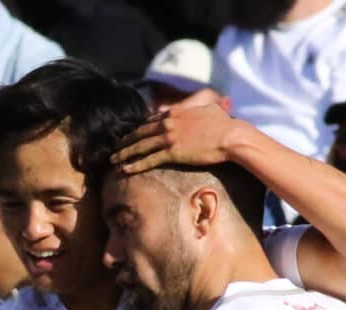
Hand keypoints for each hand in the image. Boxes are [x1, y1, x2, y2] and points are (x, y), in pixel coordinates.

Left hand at [111, 105, 242, 173]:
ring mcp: (169, 137)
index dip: (139, 128)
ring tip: (113, 159)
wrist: (231, 137)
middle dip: (126, 140)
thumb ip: (202, 106)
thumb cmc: (225, 126)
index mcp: (176, 112)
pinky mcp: (172, 152)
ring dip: (124, 153)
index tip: (131, 135)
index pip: (151, 120)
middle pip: (140, 132)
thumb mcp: (211, 109)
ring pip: (140, 146)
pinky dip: (135, 165)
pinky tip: (125, 169)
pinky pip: (148, 160)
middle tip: (115, 147)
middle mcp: (168, 123)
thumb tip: (208, 104)